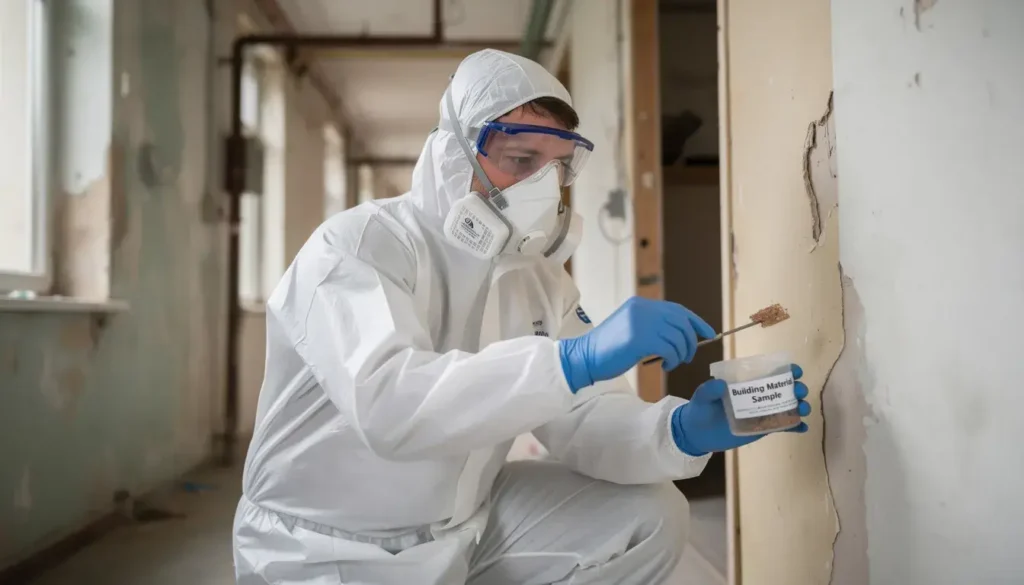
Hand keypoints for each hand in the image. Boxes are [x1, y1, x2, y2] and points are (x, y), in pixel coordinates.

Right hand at [558, 296, 715, 392]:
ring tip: (673, 363)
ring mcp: (640, 322)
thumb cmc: (608, 349)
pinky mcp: (639, 338)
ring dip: (681, 353)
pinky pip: (669, 349)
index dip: (696, 321)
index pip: (677, 309)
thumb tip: (681, 333)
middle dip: (691, 340)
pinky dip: (672, 359)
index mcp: (640, 304)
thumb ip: (651, 325)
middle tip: (688, 356)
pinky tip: (664, 365)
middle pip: (681, 322)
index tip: (709, 332)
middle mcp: (642, 309)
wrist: (585, 357)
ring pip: (678, 337)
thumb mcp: (631, 329)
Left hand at [671, 364, 811, 455]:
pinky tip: (803, 428)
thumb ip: (709, 390)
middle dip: (797, 388)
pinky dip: (794, 426)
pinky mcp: (763, 428)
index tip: (795, 372)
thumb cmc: (701, 410)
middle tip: (799, 392)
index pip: (769, 372)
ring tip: (803, 409)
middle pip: (784, 389)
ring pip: (787, 406)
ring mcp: (762, 412)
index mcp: (747, 382)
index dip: (786, 370)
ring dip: (800, 406)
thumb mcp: (702, 397)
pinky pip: (783, 426)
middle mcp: (758, 395)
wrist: (698, 434)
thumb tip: (720, 384)